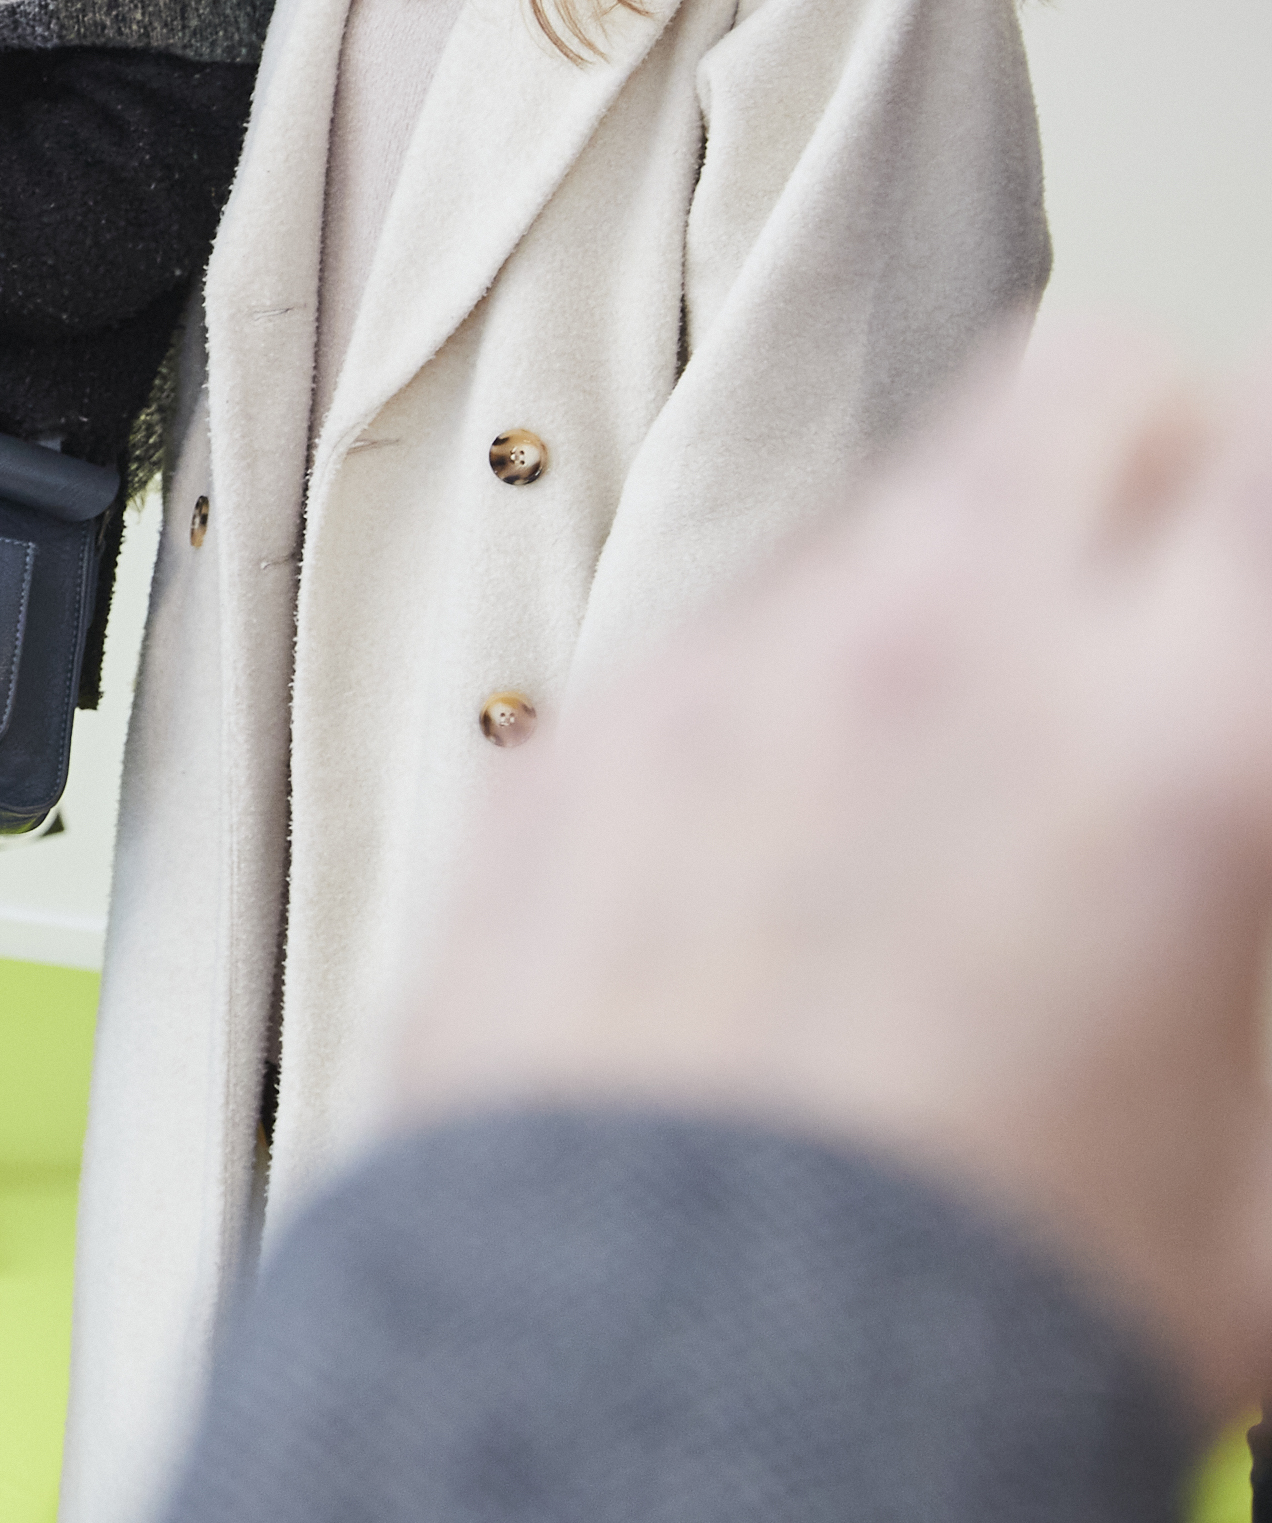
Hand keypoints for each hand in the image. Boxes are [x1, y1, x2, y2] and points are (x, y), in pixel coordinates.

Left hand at [388, 324, 1271, 1414]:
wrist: (649, 1388)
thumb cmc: (966, 1306)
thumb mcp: (1259, 1166)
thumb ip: (1254, 929)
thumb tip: (1235, 859)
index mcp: (1168, 742)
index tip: (1253, 635)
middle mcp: (943, 652)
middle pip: (1101, 396)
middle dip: (1168, 484)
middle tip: (1186, 619)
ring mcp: (735, 676)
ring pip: (897, 507)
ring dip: (977, 590)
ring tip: (993, 774)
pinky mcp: (581, 739)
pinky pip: (723, 641)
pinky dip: (800, 703)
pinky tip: (811, 857)